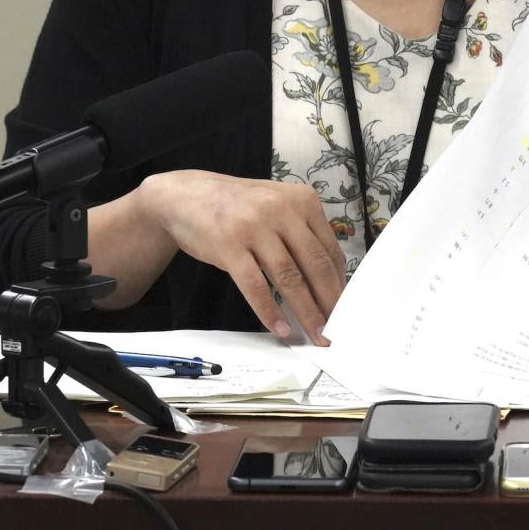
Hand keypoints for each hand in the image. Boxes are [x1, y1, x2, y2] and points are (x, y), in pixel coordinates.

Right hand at [136, 170, 344, 343]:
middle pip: (315, 265)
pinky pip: (255, 285)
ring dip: (305, 311)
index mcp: (303, 200)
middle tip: (335, 329)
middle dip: (329, 302)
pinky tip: (280, 328)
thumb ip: (303, 234)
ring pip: (289, 278)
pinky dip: (269, 311)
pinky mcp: (228, 245)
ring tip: (314, 333)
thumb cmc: (239, 207)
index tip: (343, 308)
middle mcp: (282, 210)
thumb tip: (328, 281)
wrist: (185, 196)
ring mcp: (254, 226)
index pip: (329, 250)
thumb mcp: (278, 207)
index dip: (338, 284)